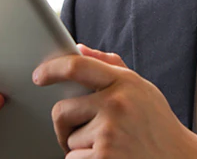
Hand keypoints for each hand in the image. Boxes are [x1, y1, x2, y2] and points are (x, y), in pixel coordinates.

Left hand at [33, 44, 196, 158]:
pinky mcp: (104, 158)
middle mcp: (116, 105)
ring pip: (68, 139)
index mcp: (124, 83)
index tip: (39, 76)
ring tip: (109, 146)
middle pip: (61, 110)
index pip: (77, 66)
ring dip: (80, 147)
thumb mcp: (142, 88)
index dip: (52, 69)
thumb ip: (111, 67)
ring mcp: (109, 133)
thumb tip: (80, 49)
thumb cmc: (157, 124)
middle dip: (64, 125)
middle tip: (79, 131)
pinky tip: (108, 158)